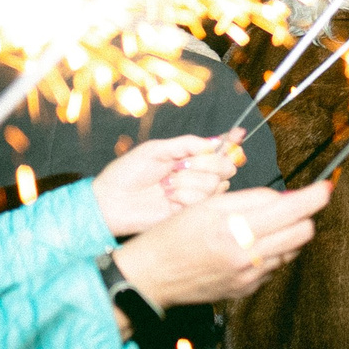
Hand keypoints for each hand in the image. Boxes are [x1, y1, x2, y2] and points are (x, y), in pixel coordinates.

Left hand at [92, 134, 241, 237]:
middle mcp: (197, 176)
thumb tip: (215, 141)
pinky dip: (183, 196)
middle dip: (207, 163)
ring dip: (187, 182)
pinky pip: (202, 200)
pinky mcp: (189, 212)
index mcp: (189, 158)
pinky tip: (167, 198)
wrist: (110, 200)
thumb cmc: (127, 173)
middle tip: (180, 165)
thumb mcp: (156, 149)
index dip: (231, 143)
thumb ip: (187, 143)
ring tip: (165, 185)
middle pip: (226, 166)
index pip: (220, 149)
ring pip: (215, 184)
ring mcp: (194, 195)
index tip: (238, 135)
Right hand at [110, 181, 331, 307]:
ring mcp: (249, 277)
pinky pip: (275, 267)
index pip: (292, 211)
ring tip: (264, 226)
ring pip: (293, 250)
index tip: (325, 188)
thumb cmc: (172, 237)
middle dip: (304, 216)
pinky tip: (251, 246)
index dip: (314, 197)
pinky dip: (272, 253)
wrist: (149, 278)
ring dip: (288, 234)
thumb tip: (287, 197)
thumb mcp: (207, 206)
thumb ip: (251, 200)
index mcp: (234, 230)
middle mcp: (246, 256)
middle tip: (290, 206)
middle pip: (303, 232)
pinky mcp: (247, 290)